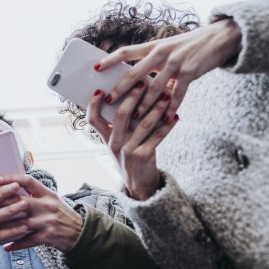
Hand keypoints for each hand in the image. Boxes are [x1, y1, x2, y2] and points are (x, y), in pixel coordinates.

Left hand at [0, 174, 82, 252]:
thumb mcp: (52, 200)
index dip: (11, 179)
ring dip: (3, 227)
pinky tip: (4, 246)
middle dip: (0, 204)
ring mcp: (48, 221)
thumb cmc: (62, 215)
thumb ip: (35, 194)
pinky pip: (27, 240)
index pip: (28, 181)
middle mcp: (47, 205)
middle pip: (19, 201)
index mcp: (47, 193)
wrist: (81, 234)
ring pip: (20, 223)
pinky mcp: (48, 236)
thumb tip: (11, 187)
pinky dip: (15, 244)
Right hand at [87, 82, 178, 199]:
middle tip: (142, 83)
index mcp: (106, 139)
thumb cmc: (130, 159)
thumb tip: (131, 98)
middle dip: (132, 96)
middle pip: (120, 115)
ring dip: (156, 108)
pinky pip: (157, 136)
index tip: (100, 89)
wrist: (139, 186)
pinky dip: (168, 125)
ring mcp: (128, 150)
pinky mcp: (144, 156)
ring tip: (166, 96)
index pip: (93, 119)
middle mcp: (115, 143)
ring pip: (143, 123)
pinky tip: (175, 116)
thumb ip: (120, 126)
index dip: (93, 104)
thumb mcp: (119, 144)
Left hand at [96, 19, 240, 120]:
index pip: (126, 51)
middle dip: (121, 88)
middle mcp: (162, 52)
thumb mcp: (168, 47)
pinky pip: (177, 93)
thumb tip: (134, 77)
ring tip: (134, 117)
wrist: (220, 37)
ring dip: (144, 104)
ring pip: (155, 87)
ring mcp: (176, 62)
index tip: (95, 68)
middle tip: (109, 100)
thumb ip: (152, 60)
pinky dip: (171, 107)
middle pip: (135, 72)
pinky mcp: (190, 72)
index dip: (109, 59)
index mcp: (154, 46)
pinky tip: (165, 118)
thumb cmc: (190, 45)